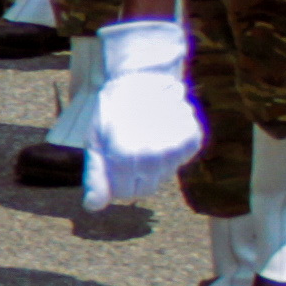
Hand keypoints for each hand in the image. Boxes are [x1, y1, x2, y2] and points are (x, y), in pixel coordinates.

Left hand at [81, 17, 201, 209]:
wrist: (143, 78)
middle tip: (127, 148)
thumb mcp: (94, 141)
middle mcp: (153, 154)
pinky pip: (179, 162)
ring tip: (143, 137)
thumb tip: (93, 207)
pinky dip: (170, 153)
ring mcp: (176, 147)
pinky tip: (160, 133)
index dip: (114, 180)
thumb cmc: (113, 111)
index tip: (111, 159)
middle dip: (132, 176)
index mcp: (123, 155)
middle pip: (144, 190)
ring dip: (151, 164)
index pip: (122, 193)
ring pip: (163, 177)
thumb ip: (95, 176)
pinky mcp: (192, 140)